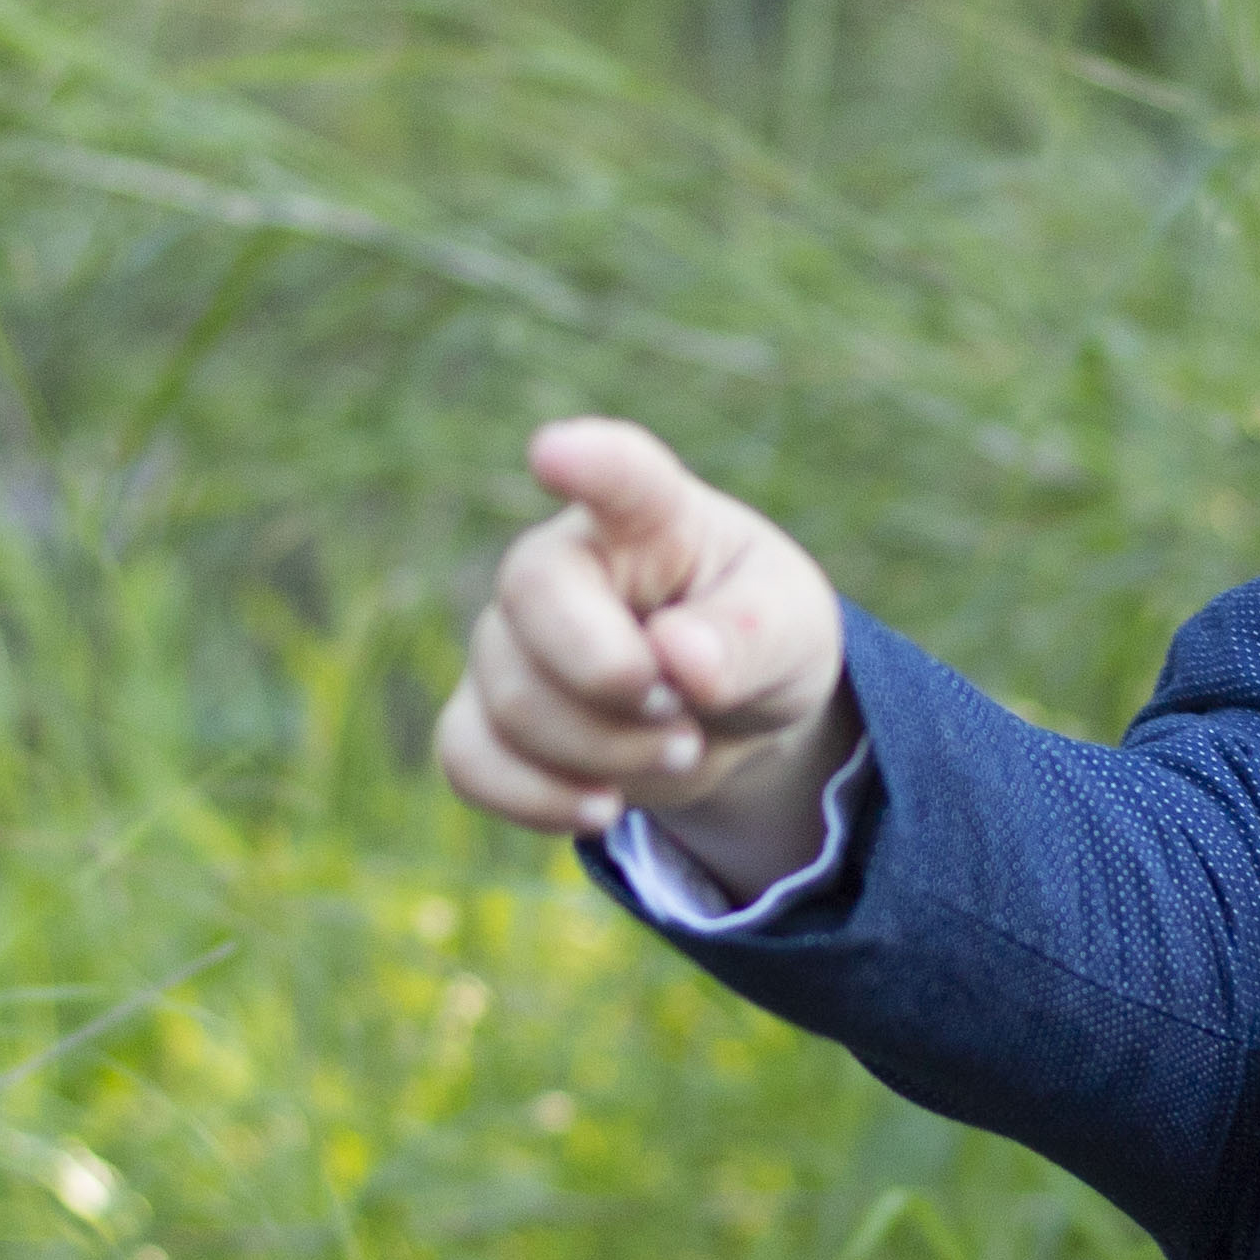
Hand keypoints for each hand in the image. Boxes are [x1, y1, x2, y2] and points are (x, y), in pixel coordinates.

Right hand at [434, 416, 855, 897]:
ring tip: (679, 750)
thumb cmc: (757, 636)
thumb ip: (748, 636)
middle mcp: (563, 560)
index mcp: (650, 514)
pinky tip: (602, 806)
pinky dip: (536, 800)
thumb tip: (679, 660)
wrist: (727, 714)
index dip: (587, 463)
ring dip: (604, 754)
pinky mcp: (485, 712)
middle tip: (688, 714)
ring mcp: (510, 635)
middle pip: (537, 606)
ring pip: (510, 701)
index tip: (555, 453)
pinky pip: (468, 759)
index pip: (618, 476)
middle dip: (617, 683)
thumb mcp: (792, 629)